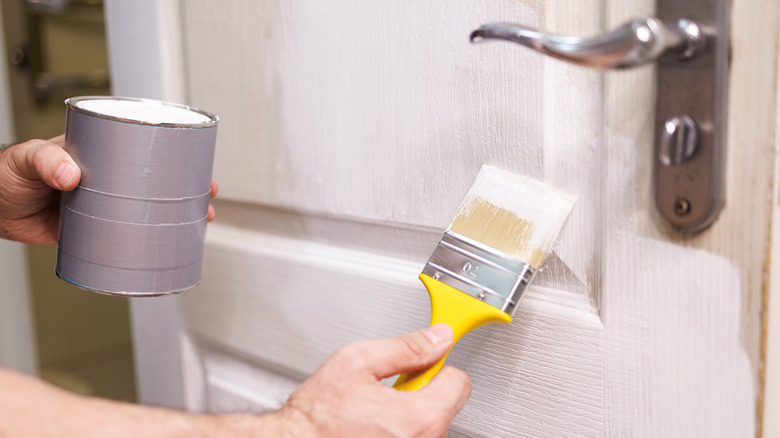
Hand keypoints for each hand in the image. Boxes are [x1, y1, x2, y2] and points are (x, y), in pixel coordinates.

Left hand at [0, 136, 217, 244]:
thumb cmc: (3, 173)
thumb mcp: (26, 158)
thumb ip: (47, 160)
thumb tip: (72, 174)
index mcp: (97, 152)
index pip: (141, 147)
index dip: (171, 154)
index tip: (193, 159)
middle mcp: (105, 178)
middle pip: (153, 181)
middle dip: (184, 188)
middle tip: (206, 195)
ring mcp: (101, 204)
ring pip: (146, 210)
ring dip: (172, 218)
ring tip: (196, 223)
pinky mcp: (91, 231)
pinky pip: (125, 236)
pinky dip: (144, 243)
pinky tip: (160, 248)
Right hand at [268, 324, 470, 436]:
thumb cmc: (317, 415)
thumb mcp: (358, 361)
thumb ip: (406, 348)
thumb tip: (437, 338)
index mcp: (420, 417)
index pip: (459, 382)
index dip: (437, 366)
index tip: (424, 363)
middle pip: (446, 405)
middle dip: (422, 391)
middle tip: (390, 388)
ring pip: (430, 423)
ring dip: (411, 413)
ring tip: (376, 409)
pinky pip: (416, 437)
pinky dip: (402, 430)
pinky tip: (375, 426)